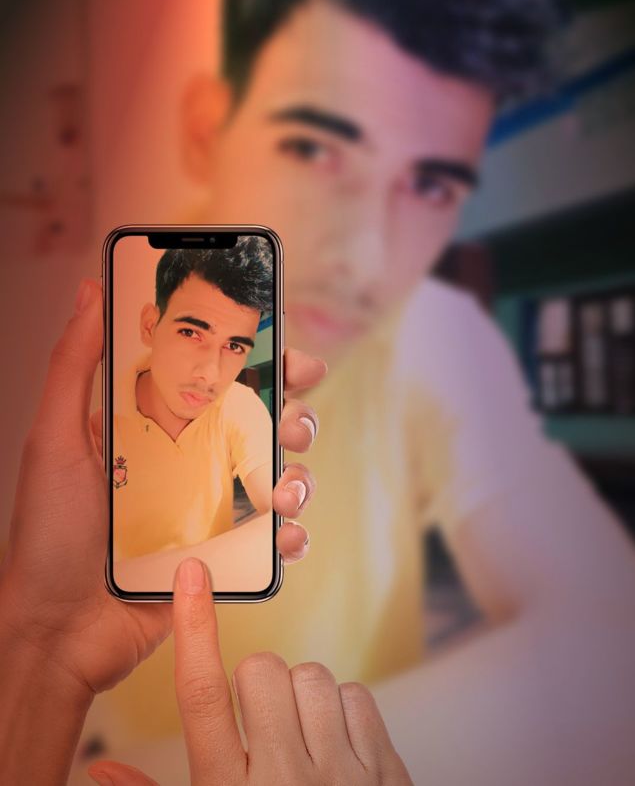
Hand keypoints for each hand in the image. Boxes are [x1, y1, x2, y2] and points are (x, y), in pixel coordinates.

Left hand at [0, 278, 325, 698]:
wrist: (56, 630)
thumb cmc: (49, 532)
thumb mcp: (55, 438)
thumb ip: (74, 363)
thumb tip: (90, 289)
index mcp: (163, 427)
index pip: (224, 383)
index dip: (266, 364)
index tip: (290, 355)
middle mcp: (195, 463)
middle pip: (268, 426)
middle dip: (297, 417)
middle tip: (293, 424)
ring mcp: (213, 511)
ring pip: (283, 479)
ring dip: (301, 477)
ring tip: (284, 490)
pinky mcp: (225, 558)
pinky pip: (275, 542)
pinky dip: (293, 537)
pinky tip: (285, 538)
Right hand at [88, 558, 412, 785]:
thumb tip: (98, 768)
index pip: (202, 696)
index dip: (194, 630)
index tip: (191, 578)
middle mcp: (286, 779)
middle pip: (262, 672)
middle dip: (256, 685)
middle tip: (259, 723)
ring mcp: (343, 776)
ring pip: (315, 677)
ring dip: (302, 695)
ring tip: (299, 736)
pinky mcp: (386, 775)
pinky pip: (360, 698)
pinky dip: (345, 711)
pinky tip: (336, 745)